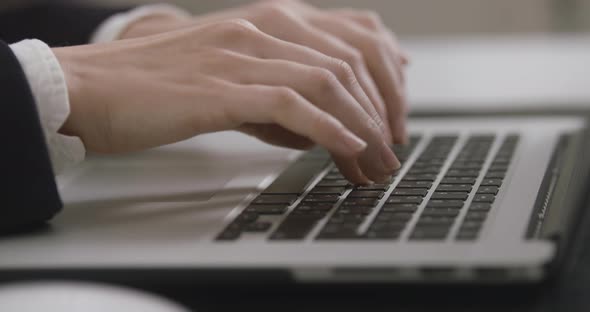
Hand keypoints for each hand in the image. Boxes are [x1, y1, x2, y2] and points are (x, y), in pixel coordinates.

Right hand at [54, 20, 399, 182]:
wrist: (92, 87)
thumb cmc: (159, 86)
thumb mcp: (234, 78)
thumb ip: (281, 93)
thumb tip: (325, 127)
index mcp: (269, 18)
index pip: (353, 37)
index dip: (386, 78)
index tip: (395, 116)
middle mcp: (262, 26)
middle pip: (350, 61)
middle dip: (381, 111)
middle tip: (391, 151)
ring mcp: (242, 53)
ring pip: (328, 81)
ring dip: (362, 127)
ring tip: (376, 163)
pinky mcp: (222, 87)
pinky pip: (292, 103)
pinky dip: (330, 128)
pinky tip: (348, 151)